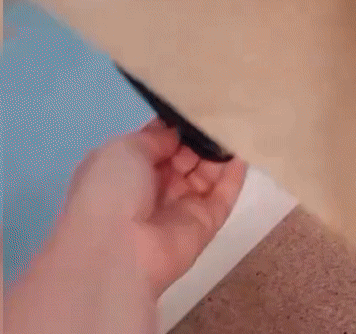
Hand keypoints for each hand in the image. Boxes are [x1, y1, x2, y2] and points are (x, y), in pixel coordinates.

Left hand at [61, 118, 246, 297]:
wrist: (116, 251)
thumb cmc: (111, 190)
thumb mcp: (125, 149)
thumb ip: (157, 137)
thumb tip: (179, 133)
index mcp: (128, 168)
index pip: (160, 141)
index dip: (178, 125)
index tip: (200, 103)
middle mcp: (155, 187)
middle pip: (187, 156)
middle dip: (202, 137)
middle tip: (223, 113)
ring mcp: (181, 207)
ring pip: (207, 174)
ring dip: (220, 153)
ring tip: (238, 126)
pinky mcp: (205, 224)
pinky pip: (223, 196)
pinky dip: (234, 176)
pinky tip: (244, 152)